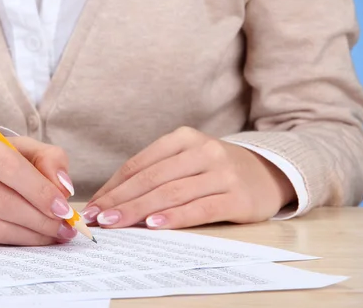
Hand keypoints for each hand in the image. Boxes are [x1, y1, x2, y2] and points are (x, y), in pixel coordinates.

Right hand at [0, 125, 76, 244]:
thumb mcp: (14, 146)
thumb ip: (46, 158)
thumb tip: (63, 188)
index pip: (7, 166)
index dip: (39, 190)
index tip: (64, 207)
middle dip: (39, 218)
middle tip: (64, 228)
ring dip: (29, 235)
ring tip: (54, 236)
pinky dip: (11, 241)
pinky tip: (30, 238)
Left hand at [83, 127, 295, 228]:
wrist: (269, 172)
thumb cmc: (215, 170)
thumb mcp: (187, 160)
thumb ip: (156, 173)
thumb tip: (112, 199)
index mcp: (184, 138)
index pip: (140, 164)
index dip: (113, 186)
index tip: (93, 205)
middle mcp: (203, 150)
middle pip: (151, 178)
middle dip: (120, 200)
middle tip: (96, 218)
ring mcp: (222, 172)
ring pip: (171, 193)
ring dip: (138, 210)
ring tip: (115, 223)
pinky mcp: (238, 197)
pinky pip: (200, 208)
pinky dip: (174, 217)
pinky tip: (153, 225)